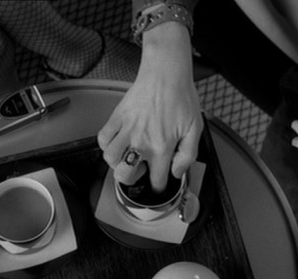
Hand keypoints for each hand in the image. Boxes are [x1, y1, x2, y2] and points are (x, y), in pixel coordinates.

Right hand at [97, 22, 202, 191]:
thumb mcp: (194, 129)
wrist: (166, 73)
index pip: (156, 180)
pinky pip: (103, 139)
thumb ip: (187, 155)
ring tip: (127, 156)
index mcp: (162, 147)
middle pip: (124, 175)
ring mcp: (126, 130)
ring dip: (117, 163)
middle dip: (131, 179)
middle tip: (139, 170)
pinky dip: (107, 145)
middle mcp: (141, 142)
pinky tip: (118, 141)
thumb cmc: (181, 97)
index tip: (158, 183)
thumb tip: (176, 173)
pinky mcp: (117, 118)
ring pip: (110, 159)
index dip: (158, 186)